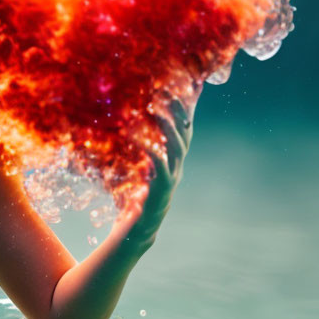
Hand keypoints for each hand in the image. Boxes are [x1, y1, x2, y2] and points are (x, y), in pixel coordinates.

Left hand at [113, 97, 195, 251]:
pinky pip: (160, 170)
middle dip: (178, 113)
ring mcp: (170, 181)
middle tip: (167, 92)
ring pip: (177, 151)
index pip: (184, 130)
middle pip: (184, 136)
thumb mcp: (138, 167)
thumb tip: (132, 122)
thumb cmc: (135, 196)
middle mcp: (176, 169)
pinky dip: (154, 154)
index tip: (182, 87)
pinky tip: (146, 143)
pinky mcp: (159, 193)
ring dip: (168, 130)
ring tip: (156, 112)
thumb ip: (140, 147)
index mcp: (172, 161)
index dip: (185, 109)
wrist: (135, 231)